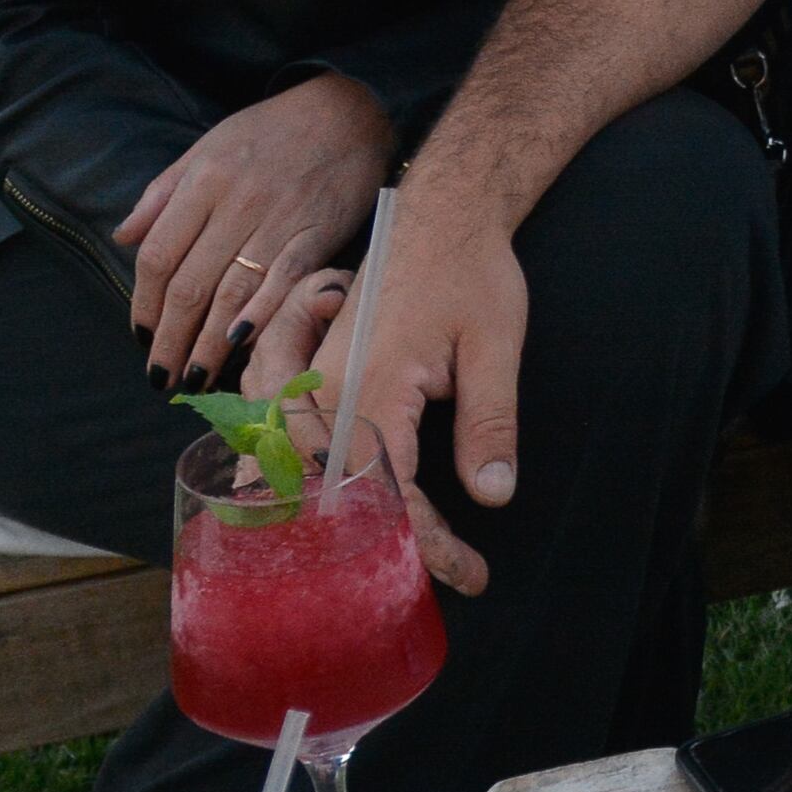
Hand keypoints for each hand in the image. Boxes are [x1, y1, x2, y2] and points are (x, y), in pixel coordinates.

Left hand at [119, 75, 390, 392]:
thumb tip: (123, 237)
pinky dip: (260, 315)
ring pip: (232, 293)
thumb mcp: (206, 148)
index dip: (143, 303)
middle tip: (160, 377)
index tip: (140, 337)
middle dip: (170, 339)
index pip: (158, 256)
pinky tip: (241, 345)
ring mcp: (278, 220)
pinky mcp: (317, 234)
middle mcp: (235, 204)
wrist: (345, 112)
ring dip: (209, 344)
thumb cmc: (270, 132)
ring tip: (194, 377)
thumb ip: (162, 195)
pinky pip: (283, 282)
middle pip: (190, 285)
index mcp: (202, 182)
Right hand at [308, 174, 535, 593]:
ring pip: (302, 474)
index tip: (469, 574)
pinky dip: (307, 484)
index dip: (426, 542)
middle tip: (438, 578)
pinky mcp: (317, 376)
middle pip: (342, 495)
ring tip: (380, 562)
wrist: (438, 213)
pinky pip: (295, 444)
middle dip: (385, 545)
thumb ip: (491, 422)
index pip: (392, 491)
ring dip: (336, 521)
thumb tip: (492, 495)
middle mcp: (328, 390)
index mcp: (374, 386)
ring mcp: (314, 383)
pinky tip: (328, 514)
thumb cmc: (471, 273)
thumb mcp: (496, 347)